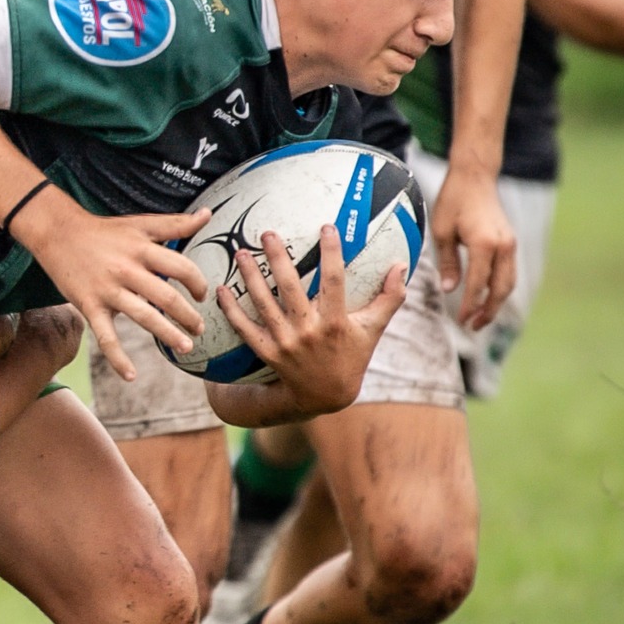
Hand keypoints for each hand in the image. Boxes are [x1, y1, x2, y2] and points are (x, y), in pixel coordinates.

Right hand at [12, 197, 211, 380]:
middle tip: (199, 328)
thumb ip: (176, 223)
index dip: (198, 283)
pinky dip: (119, 359)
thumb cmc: (103, 230)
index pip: (181, 268)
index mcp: (142, 249)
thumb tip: (208, 214)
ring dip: (169, 335)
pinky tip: (132, 376)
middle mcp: (127, 270)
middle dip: (189, 316)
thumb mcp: (140, 223)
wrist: (57, 233)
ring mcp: (108, 290)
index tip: (201, 295)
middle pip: (167, 297)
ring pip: (145, 317)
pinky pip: (106, 338)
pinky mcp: (90, 306)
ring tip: (186, 347)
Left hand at [217, 225, 409, 415]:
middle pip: (290, 289)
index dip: (331, 254)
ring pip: (264, 305)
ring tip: (240, 253)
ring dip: (250, 278)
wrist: (324, 396)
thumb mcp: (373, 329)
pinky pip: (245, 328)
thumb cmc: (351, 355)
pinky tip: (220, 289)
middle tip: (267, 234)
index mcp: (335, 323)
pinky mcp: (267, 352)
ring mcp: (286, 343)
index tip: (327, 227)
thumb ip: (389, 298)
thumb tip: (402, 266)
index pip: (334, 282)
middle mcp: (308, 332)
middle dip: (277, 259)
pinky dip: (231, 310)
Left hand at [429, 162, 516, 329]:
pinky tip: (486, 298)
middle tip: (472, 327)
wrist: (474, 178)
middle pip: (501, 289)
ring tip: (480, 318)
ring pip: (508, 283)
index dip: (470, 305)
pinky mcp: (510, 243)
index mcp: (484, 243)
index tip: (461, 321)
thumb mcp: (441, 232)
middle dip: (488, 311)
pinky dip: (500, 289)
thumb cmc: (453, 201)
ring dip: (496, 303)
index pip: (478, 283)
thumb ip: (448, 263)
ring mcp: (510, 244)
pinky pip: (508, 272)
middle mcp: (503, 246)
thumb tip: (450, 290)